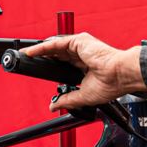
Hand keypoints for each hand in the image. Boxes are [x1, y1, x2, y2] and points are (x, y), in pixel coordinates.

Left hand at [22, 33, 145, 111]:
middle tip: (29, 63)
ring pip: (54, 48)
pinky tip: (31, 53)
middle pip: (57, 55)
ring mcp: (80, 47)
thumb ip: (67, 99)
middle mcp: (83, 54)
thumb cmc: (111, 84)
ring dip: (39, 52)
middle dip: (43, 59)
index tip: (42, 73)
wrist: (120, 75)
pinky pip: (55, 44)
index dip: (53, 69)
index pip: (65, 65)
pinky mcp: (78, 41)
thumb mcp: (83, 96)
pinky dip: (42, 48)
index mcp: (86, 66)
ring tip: (25, 56)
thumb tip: (54, 106)